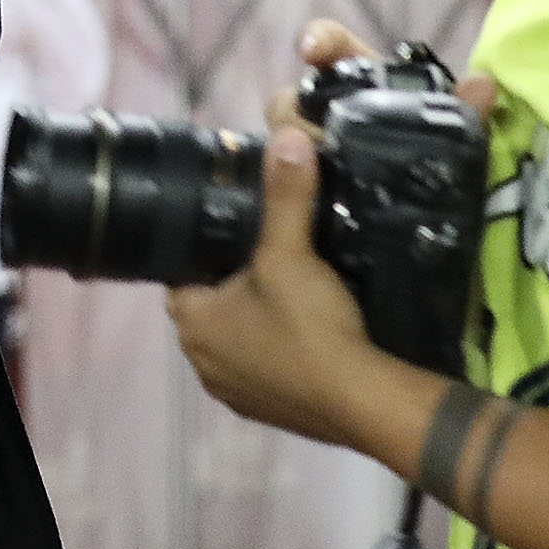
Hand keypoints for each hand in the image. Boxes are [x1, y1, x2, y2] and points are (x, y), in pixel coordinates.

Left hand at [171, 20, 497, 444]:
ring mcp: (234, 392)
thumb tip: (285, 135)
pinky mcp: (271, 414)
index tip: (237, 229)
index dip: (205, 248)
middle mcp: (200, 360)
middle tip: (273, 256)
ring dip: (260, 320)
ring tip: (295, 293)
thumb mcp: (293, 253)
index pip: (182, 271)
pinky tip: (311, 337)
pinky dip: (283, 353)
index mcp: (189, 321)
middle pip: (212, 305)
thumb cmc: (313, 328)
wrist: (366, 403)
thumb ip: (287, 195)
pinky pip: (268, 371)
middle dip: (236, 283)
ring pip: (240, 340)